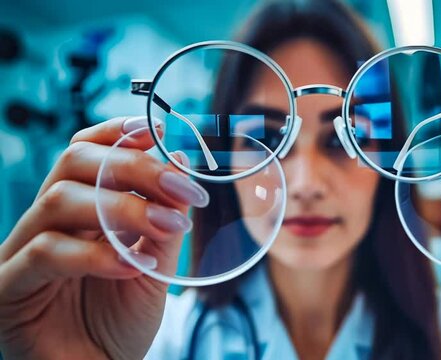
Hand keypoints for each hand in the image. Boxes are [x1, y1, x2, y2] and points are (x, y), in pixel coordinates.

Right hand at [0, 117, 208, 359]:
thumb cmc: (120, 325)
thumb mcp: (155, 266)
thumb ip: (165, 219)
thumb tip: (179, 163)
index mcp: (76, 213)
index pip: (84, 152)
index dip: (117, 134)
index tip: (157, 131)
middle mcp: (45, 223)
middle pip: (74, 163)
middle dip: (133, 167)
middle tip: (182, 188)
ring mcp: (20, 253)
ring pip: (59, 200)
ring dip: (122, 209)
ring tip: (166, 228)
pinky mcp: (7, 289)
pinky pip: (45, 253)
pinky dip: (94, 253)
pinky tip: (132, 266)